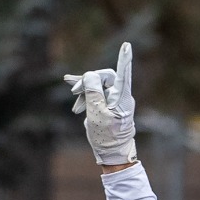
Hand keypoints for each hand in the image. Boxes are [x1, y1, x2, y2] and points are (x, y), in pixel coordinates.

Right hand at [63, 42, 137, 165]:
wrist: (112, 155)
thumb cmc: (107, 136)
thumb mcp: (96, 113)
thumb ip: (92, 91)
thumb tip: (90, 75)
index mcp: (122, 98)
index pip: (123, 73)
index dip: (124, 58)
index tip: (127, 45)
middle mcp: (121, 97)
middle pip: (104, 77)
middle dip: (87, 81)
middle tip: (72, 91)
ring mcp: (116, 101)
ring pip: (98, 86)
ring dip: (84, 91)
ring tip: (72, 98)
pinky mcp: (110, 106)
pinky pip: (98, 94)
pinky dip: (87, 95)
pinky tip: (75, 98)